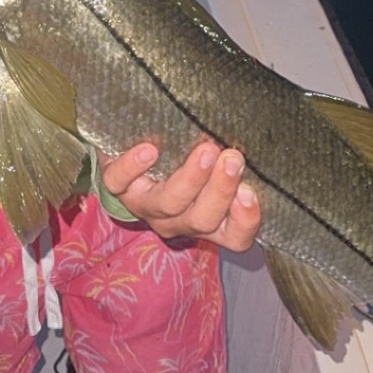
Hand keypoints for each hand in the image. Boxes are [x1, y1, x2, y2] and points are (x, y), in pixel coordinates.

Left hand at [97, 138, 260, 251]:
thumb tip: (255, 136)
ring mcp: (145, 204)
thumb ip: (234, 158)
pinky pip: (120, 182)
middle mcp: (177, 218)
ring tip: (207, 151)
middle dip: (219, 191)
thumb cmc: (185, 152)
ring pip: (168, 204)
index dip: (245, 222)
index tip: (251, 192)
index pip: (235, 236)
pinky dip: (133, 167)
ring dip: (189, 179)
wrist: (132, 142)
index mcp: (207, 218)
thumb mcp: (216, 159)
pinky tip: (149, 151)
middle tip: (233, 159)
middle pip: (201, 220)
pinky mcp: (117, 184)